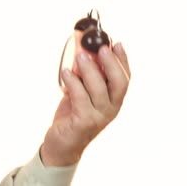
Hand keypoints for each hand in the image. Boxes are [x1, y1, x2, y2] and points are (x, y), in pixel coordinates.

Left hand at [41, 42, 130, 165]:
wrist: (61, 143)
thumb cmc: (72, 114)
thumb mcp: (79, 89)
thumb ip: (83, 72)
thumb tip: (82, 47)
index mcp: (113, 99)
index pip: (125, 78)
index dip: (123, 60)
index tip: (116, 43)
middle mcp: (111, 108)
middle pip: (119, 84)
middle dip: (111, 63)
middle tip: (100, 47)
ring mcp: (98, 117)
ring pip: (100, 90)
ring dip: (90, 70)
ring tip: (80, 55)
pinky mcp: (83, 123)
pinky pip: (81, 99)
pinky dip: (74, 83)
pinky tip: (66, 73)